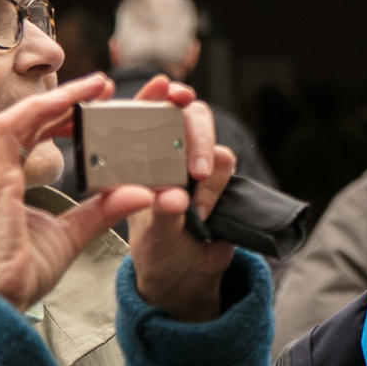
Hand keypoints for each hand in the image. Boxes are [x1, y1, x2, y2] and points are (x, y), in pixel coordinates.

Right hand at [0, 75, 152, 308]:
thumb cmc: (23, 273)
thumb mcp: (73, 235)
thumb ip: (103, 210)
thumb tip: (144, 193)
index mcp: (4, 180)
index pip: (35, 134)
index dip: (66, 114)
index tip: (100, 102)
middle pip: (31, 120)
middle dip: (70, 99)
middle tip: (107, 85)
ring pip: (20, 117)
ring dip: (59, 98)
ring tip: (96, 85)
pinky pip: (10, 130)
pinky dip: (41, 111)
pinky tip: (71, 102)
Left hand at [123, 73, 240, 321]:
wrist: (187, 276)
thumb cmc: (155, 250)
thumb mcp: (151, 237)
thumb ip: (163, 216)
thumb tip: (176, 198)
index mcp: (138, 157)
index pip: (145, 112)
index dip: (155, 93)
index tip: (168, 89)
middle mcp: (169, 153)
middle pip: (189, 117)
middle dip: (197, 134)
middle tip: (198, 170)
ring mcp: (198, 165)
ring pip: (213, 144)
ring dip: (209, 174)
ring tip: (196, 211)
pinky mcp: (221, 180)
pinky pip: (227, 167)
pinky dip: (218, 187)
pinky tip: (204, 213)